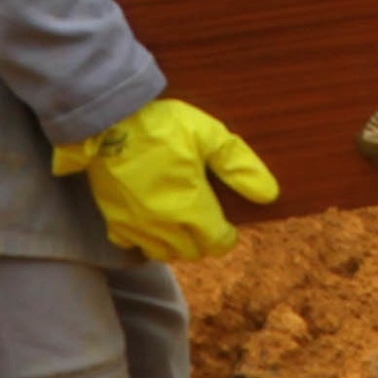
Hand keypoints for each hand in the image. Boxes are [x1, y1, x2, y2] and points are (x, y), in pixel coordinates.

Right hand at [52, 97, 279, 261]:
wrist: (108, 124)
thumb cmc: (164, 127)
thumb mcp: (210, 137)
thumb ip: (240, 167)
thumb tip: (269, 194)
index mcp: (191, 209)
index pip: (216, 244)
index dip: (227, 236)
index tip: (229, 224)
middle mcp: (164, 227)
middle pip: (192, 252)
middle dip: (204, 240)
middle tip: (207, 218)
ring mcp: (136, 227)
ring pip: (163, 254)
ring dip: (176, 243)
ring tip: (182, 221)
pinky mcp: (113, 222)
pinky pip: (132, 246)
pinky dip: (145, 240)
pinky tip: (151, 221)